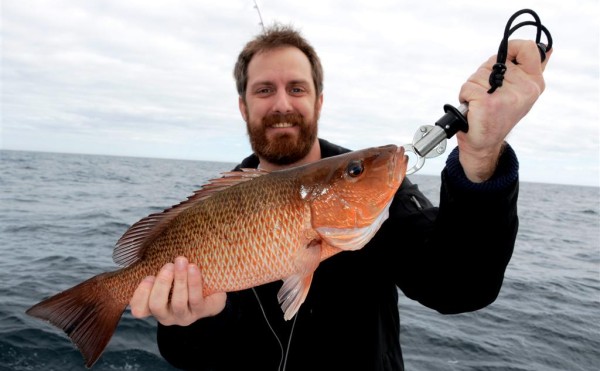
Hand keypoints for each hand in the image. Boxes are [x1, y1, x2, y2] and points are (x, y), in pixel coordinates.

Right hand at [129, 256, 226, 325]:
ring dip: (179, 280)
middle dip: (162, 284)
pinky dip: (194, 282)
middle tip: (168, 266)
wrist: (212, 291)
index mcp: (153, 306)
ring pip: (178, 302)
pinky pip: (196, 298)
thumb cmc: (184, 280)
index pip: (139, 309)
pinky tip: (193, 268)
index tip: (148, 276)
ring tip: (181, 261)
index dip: (141, 294)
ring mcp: (183, 316)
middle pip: (156, 306)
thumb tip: (155, 245)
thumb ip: (160, 269)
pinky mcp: (200, 312)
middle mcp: (166, 315)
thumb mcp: (169, 276)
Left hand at [457, 39, 552, 181]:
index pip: (527, 48)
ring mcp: (506, 96)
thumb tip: (548, 48)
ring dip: (473, 88)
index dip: (510, 48)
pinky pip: (468, 87)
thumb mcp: (519, 92)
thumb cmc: (497, 115)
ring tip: (480, 104)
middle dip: (484, 75)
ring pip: (477, 75)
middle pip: (493, 62)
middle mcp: (524, 88)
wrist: (484, 144)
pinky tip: (473, 109)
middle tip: (488, 95)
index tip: (502, 59)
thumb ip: (529, 70)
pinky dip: (465, 96)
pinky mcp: (488, 102)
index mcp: (534, 83)